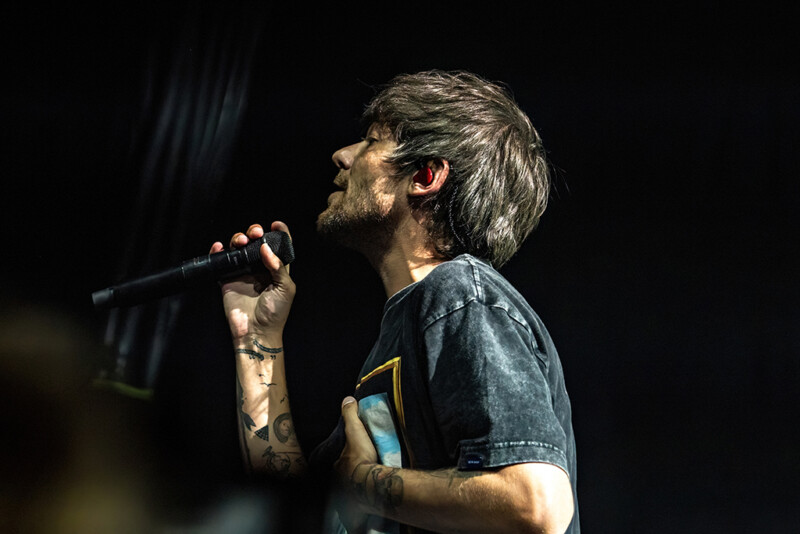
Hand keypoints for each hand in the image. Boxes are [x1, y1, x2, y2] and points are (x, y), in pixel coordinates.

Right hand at [209, 221, 295, 339]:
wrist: (256, 332)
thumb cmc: (275, 313)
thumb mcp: (285, 288)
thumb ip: (278, 266)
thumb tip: (265, 247)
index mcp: (277, 269)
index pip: (278, 247)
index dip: (279, 233)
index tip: (276, 224)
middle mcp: (259, 268)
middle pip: (256, 242)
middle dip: (255, 232)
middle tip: (256, 233)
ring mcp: (242, 273)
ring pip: (238, 248)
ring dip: (238, 238)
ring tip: (241, 241)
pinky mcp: (227, 279)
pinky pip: (221, 261)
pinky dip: (218, 251)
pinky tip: (220, 246)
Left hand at [333, 397, 378, 533]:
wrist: (371, 485)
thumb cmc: (361, 458)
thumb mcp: (355, 431)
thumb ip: (351, 414)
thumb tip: (347, 399)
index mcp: (338, 468)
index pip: (340, 462)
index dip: (347, 459)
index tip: (357, 458)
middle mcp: (339, 485)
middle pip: (345, 478)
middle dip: (350, 477)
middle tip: (363, 474)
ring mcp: (347, 499)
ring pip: (350, 494)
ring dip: (356, 492)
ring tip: (367, 490)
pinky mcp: (357, 511)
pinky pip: (357, 511)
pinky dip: (361, 510)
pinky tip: (367, 507)